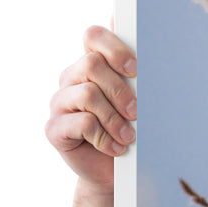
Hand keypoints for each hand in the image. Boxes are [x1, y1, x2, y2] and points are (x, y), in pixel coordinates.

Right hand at [45, 25, 137, 193]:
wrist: (116, 170)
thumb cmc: (131, 128)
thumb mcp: (139, 99)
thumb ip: (139, 73)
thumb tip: (154, 43)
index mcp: (92, 63)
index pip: (94, 36)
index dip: (114, 48)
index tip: (135, 69)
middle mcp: (72, 78)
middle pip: (90, 64)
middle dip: (120, 89)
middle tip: (137, 111)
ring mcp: (60, 102)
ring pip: (87, 94)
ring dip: (114, 117)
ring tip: (130, 136)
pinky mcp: (54, 128)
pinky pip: (81, 123)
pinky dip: (104, 137)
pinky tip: (116, 147)